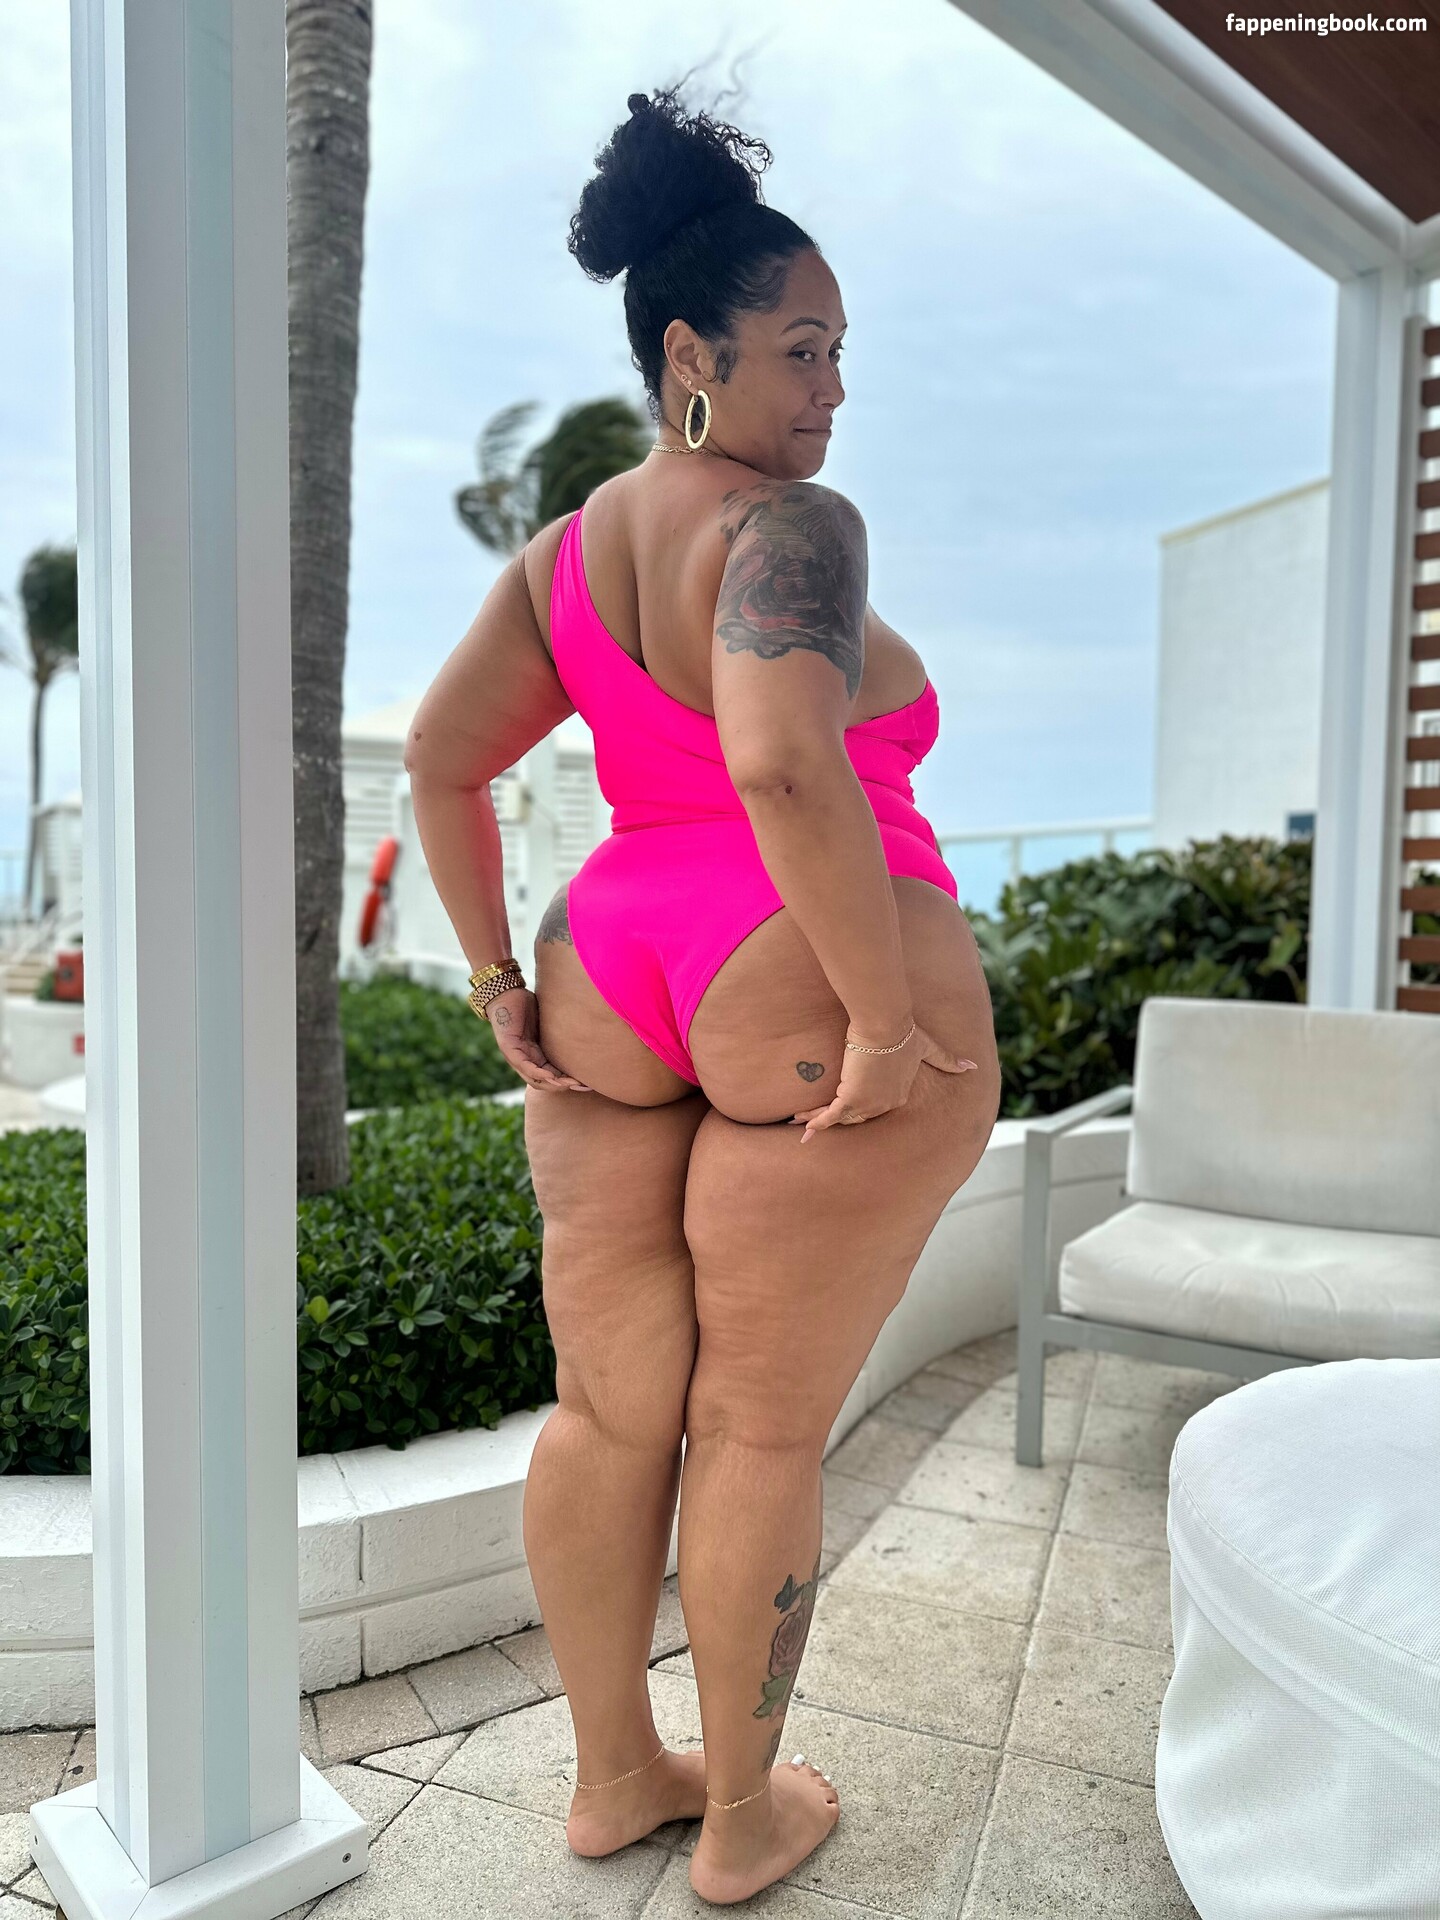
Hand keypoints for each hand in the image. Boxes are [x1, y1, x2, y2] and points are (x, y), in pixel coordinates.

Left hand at [484, 987, 591, 1092]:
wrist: (505, 992)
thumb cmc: (527, 1005)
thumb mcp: (547, 1023)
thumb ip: (559, 1032)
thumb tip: (585, 1032)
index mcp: (535, 1055)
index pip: (553, 1075)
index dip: (569, 1081)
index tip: (588, 1083)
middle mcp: (524, 1060)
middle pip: (544, 1082)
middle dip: (564, 1086)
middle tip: (584, 1086)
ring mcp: (514, 1056)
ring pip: (534, 1078)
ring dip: (553, 1083)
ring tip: (570, 1084)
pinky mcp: (507, 1047)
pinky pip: (524, 1064)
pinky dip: (537, 1072)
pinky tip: (551, 1075)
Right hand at [789, 1022, 975, 1142]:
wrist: (885, 1025)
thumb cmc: (905, 1033)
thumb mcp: (929, 1048)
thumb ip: (948, 1060)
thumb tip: (972, 1066)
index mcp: (898, 1096)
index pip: (875, 1106)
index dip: (859, 1106)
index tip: (846, 1104)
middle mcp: (884, 1105)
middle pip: (856, 1116)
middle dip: (836, 1118)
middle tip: (817, 1120)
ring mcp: (867, 1104)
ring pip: (840, 1117)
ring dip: (819, 1120)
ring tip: (801, 1122)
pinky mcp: (851, 1097)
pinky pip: (830, 1115)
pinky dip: (816, 1123)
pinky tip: (802, 1129)